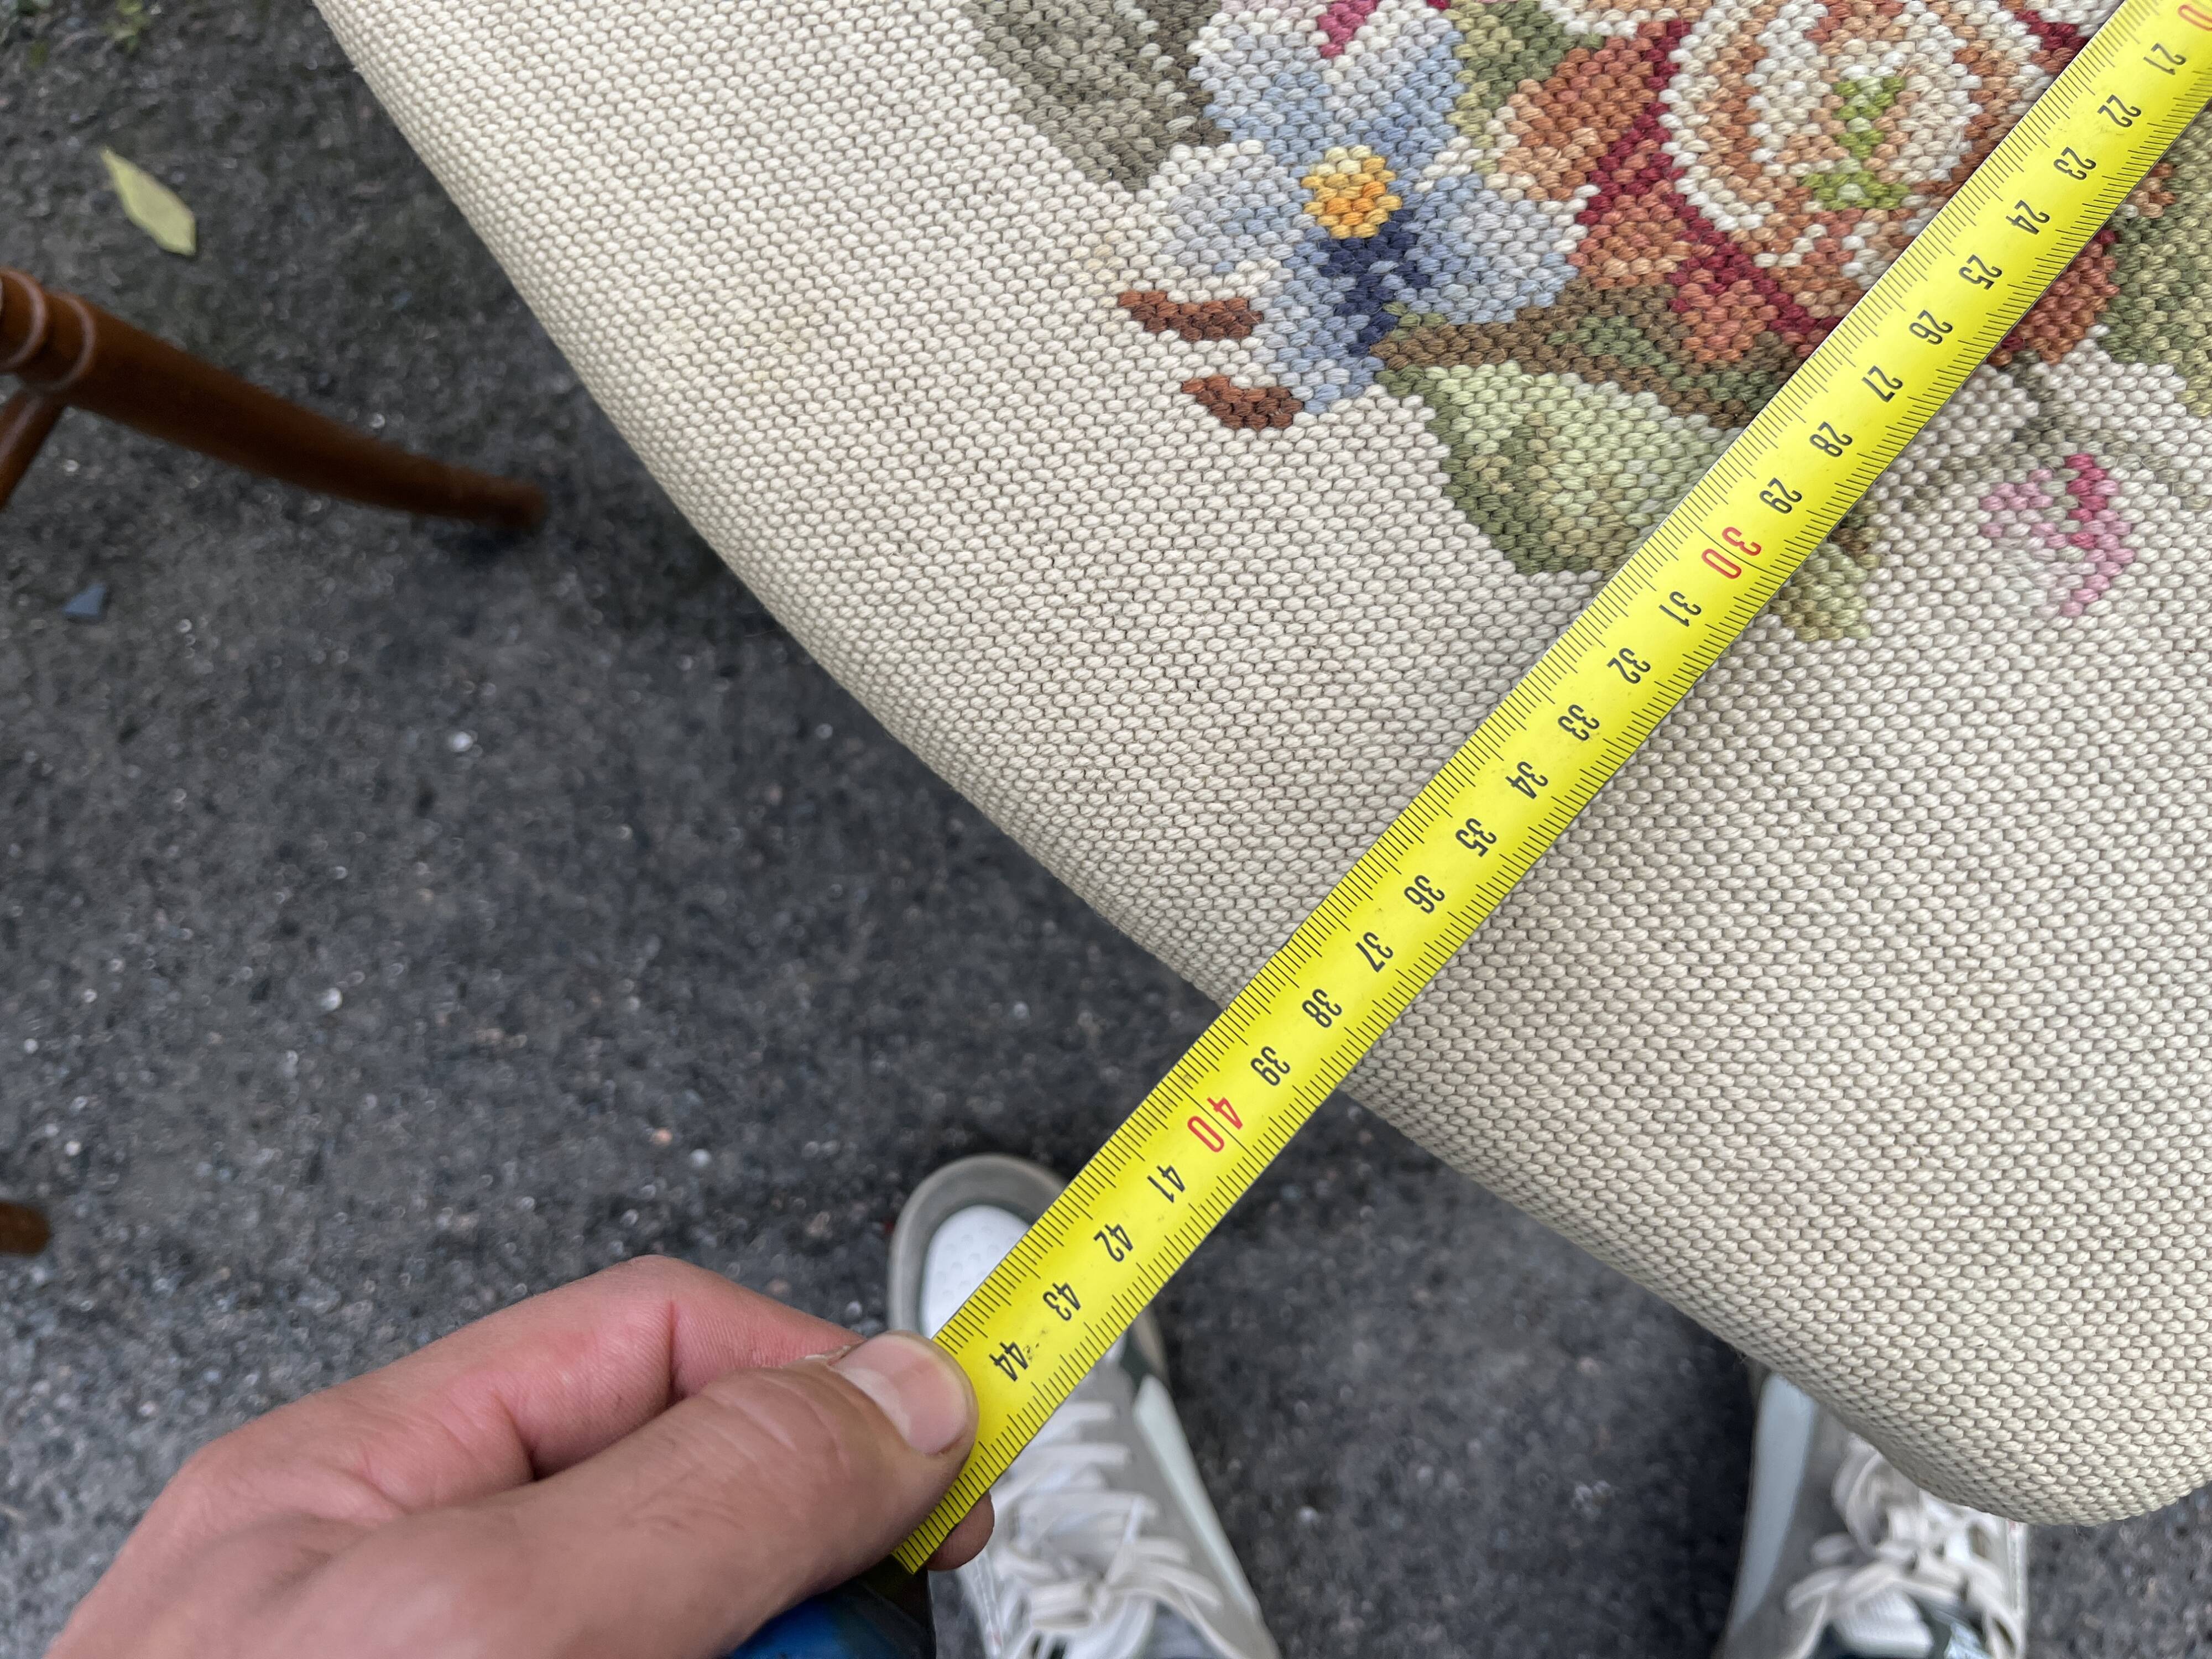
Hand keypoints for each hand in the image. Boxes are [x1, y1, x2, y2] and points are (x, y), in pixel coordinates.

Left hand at [50, 1257, 990, 1658]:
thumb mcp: (476, 1627)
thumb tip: (892, 1394)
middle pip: (714, 1536)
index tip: (959, 1444)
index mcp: (382, 1489)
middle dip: (809, 1606)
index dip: (826, 1377)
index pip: (658, 1344)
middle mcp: (436, 1604)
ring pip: (727, 1646)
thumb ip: (695, 1491)